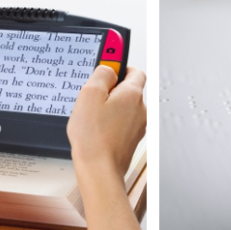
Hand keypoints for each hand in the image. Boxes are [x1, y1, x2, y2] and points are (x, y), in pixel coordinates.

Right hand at [68, 66, 145, 229]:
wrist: (99, 171)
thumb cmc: (94, 138)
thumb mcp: (89, 94)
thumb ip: (101, 74)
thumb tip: (108, 66)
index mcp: (133, 94)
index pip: (134, 70)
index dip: (120, 64)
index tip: (110, 58)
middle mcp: (140, 110)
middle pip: (128, 88)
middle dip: (111, 88)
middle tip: (92, 93)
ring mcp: (137, 127)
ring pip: (124, 107)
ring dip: (110, 106)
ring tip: (91, 115)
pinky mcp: (130, 140)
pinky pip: (121, 123)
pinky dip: (110, 122)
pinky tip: (95, 129)